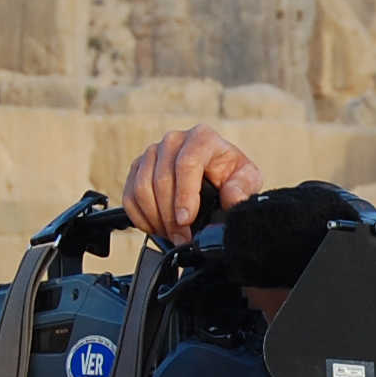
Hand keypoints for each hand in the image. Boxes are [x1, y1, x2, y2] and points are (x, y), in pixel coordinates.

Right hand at [120, 125, 261, 243]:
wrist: (215, 176)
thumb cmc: (230, 176)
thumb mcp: (246, 180)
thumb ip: (241, 189)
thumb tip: (232, 199)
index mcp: (201, 137)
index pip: (186, 163)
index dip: (184, 195)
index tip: (187, 220)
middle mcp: (173, 140)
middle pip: (161, 179)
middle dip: (171, 216)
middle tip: (183, 239)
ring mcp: (152, 153)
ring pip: (141, 188)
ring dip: (156, 218)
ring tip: (172, 235)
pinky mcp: (137, 168)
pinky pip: (129, 196)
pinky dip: (141, 217)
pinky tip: (158, 227)